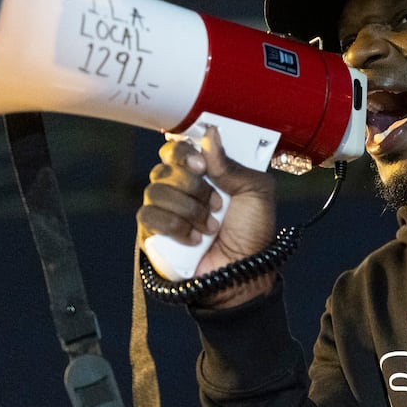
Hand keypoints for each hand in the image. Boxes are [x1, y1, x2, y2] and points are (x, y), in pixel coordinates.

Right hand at [137, 125, 277, 305]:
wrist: (242, 271)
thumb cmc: (252, 232)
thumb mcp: (257, 192)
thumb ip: (234, 164)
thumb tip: (210, 134)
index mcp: (203, 173)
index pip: (177, 148)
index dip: (185, 152)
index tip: (202, 165)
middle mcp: (179, 188)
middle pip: (164, 167)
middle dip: (193, 186)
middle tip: (216, 203)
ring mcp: (163, 210)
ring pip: (155, 191)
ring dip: (189, 210)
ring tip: (211, 226)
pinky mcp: (151, 233)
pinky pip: (148, 215)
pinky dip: (176, 227)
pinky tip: (194, 239)